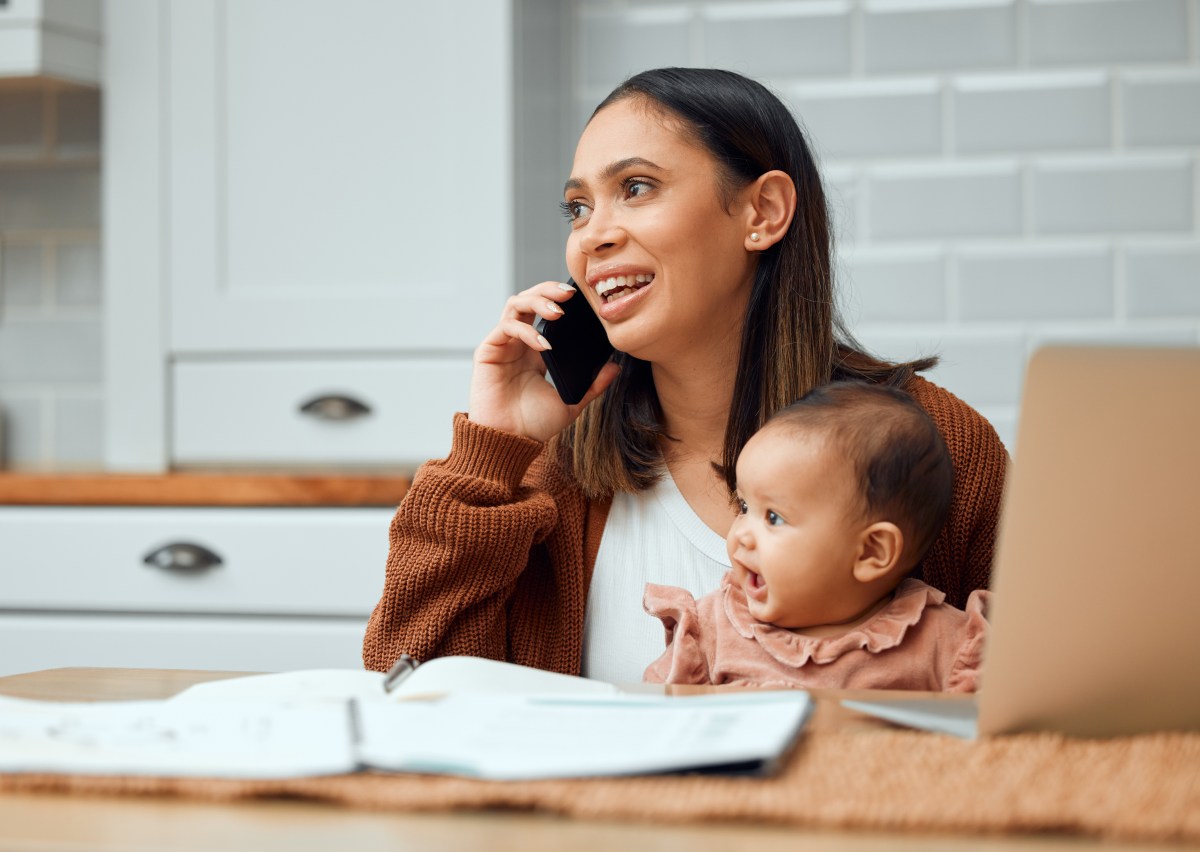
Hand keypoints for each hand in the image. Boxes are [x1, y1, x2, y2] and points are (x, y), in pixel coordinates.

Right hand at [469, 281, 619, 441]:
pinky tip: (543, 346)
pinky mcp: (488, 352)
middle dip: (549, 289)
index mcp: (535, 350)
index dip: (560, 299)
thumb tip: (616, 367)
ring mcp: (502, 345)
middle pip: (529, 299)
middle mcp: (518, 342)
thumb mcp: (572, 403)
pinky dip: (526, 330)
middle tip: (570, 292)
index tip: (583, 298)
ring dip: (537, 301)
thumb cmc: (534, 425)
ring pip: (516, 304)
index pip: (545, 311)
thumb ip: (593, 385)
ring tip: (558, 311)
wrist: (510, 443)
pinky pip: (506, 328)